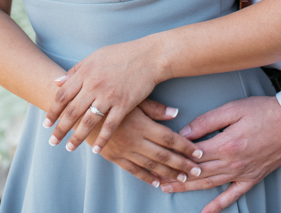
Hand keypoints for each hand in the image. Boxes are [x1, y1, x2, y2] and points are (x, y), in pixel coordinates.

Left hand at [44, 38, 163, 151]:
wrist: (149, 56)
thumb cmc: (122, 54)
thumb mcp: (96, 56)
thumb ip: (76, 70)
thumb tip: (57, 82)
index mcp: (86, 72)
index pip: (63, 95)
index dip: (53, 111)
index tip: (46, 124)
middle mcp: (94, 85)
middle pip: (72, 111)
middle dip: (60, 129)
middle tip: (52, 142)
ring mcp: (109, 96)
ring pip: (88, 122)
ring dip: (77, 138)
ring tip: (69, 148)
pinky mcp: (124, 104)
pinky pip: (110, 126)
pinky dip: (102, 140)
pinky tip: (96, 150)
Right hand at [84, 100, 204, 184]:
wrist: (81, 108)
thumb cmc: (110, 97)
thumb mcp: (134, 98)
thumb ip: (155, 108)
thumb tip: (175, 112)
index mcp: (142, 125)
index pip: (170, 139)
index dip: (186, 147)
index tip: (199, 153)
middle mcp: (135, 141)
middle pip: (164, 156)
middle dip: (182, 164)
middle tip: (198, 171)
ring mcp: (124, 151)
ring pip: (151, 166)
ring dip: (169, 174)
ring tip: (184, 180)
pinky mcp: (114, 157)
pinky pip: (134, 171)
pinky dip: (147, 178)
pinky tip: (158, 183)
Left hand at [159, 96, 280, 212]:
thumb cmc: (264, 110)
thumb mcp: (233, 108)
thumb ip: (207, 121)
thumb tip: (185, 133)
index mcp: (225, 144)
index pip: (192, 154)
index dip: (174, 156)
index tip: (158, 158)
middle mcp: (232, 163)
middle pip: (197, 172)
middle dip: (175, 176)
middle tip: (155, 179)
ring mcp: (242, 174)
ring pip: (209, 184)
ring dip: (188, 188)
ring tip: (169, 190)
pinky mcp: (252, 178)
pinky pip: (233, 196)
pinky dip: (218, 206)